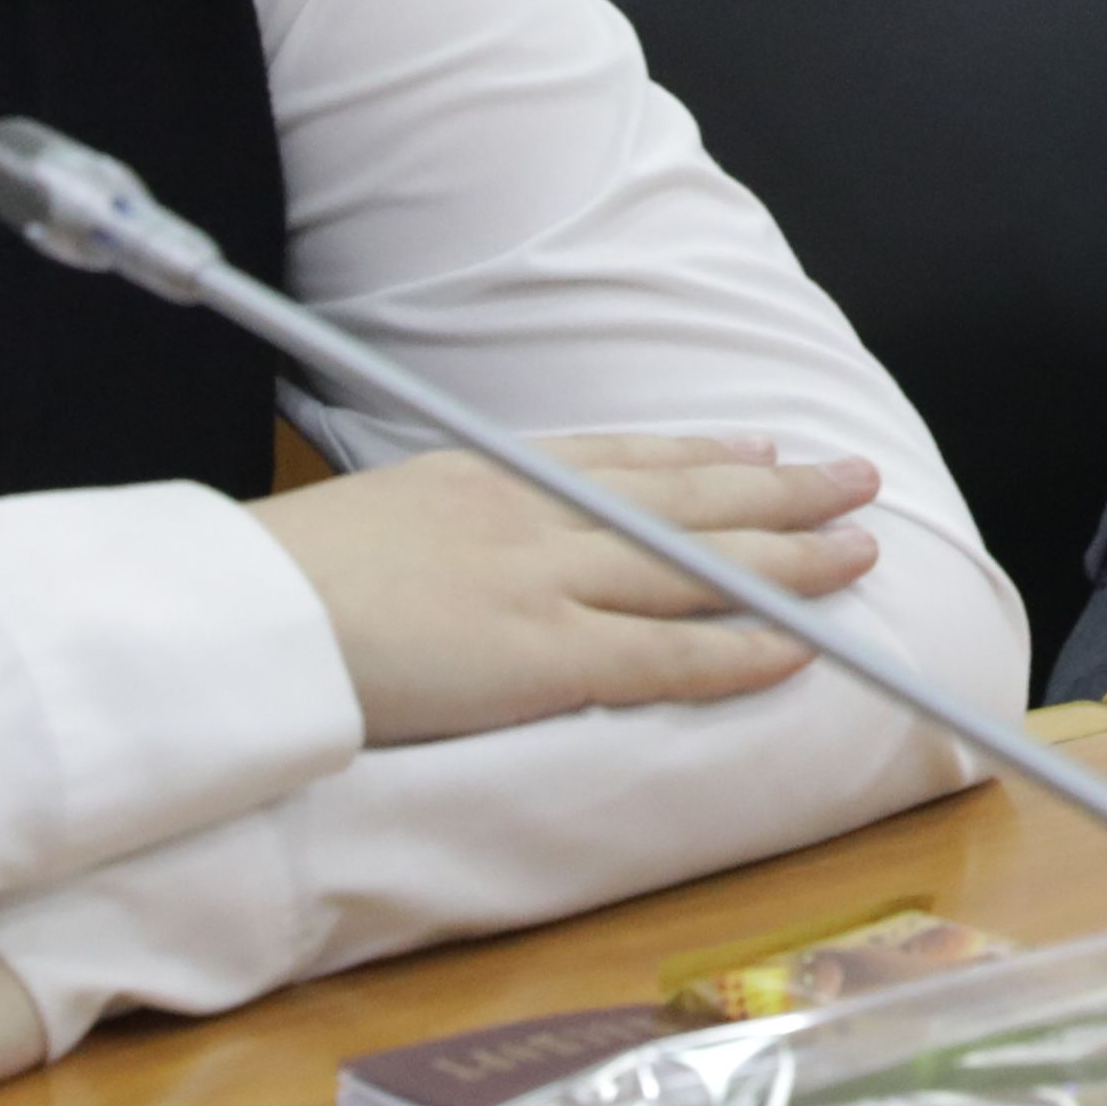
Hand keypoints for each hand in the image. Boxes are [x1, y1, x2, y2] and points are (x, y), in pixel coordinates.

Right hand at [251, 431, 883, 747]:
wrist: (245, 613)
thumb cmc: (282, 578)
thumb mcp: (371, 518)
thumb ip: (434, 527)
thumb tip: (448, 552)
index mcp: (488, 473)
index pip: (622, 457)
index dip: (703, 455)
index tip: (762, 448)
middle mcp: (535, 514)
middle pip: (684, 496)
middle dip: (779, 489)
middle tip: (853, 478)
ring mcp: (547, 582)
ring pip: (699, 564)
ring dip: (790, 558)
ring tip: (861, 549)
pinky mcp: (544, 657)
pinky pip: (666, 653)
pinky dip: (737, 649)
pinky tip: (798, 645)